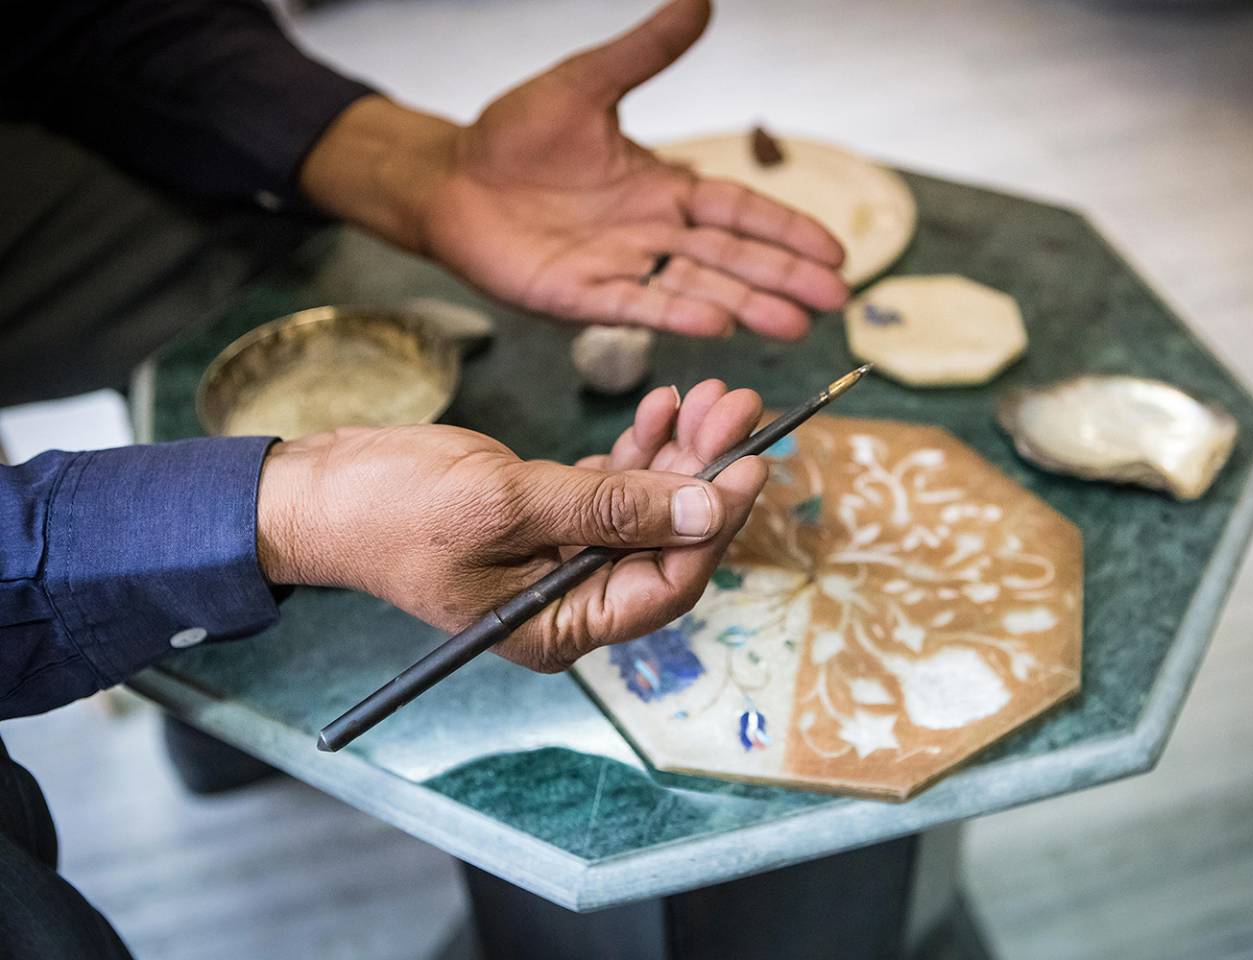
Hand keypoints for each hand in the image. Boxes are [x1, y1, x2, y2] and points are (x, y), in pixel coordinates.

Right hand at [256, 381, 767, 671]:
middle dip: (707, 474)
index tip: (749, 464)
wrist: (318, 492)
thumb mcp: (508, 504)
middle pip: (667, 541)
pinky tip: (663, 408)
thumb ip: (611, 509)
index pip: (667, 585)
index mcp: (562, 625)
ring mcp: (561, 558)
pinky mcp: (548, 518)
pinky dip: (640, 450)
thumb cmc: (392, 509)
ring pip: (647, 507)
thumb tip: (704, 509)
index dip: (715, 526)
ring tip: (711, 394)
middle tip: (740, 408)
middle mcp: (571, 600)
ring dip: (681, 452)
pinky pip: (613, 488)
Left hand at [301, 0, 846, 340]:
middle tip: (836, 302)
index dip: (786, 230)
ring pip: (696, 287)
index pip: (740, 211)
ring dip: (747, 306)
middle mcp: (652, 233)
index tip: (834, 253)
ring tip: (794, 326)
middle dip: (785, 279)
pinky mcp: (579, 295)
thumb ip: (645, 52)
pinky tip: (716, 325)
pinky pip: (635, 304)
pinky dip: (674, 314)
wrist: (450, 176)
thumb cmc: (514, 135)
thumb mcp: (586, 84)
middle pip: (732, 258)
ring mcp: (619, 267)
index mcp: (663, 188)